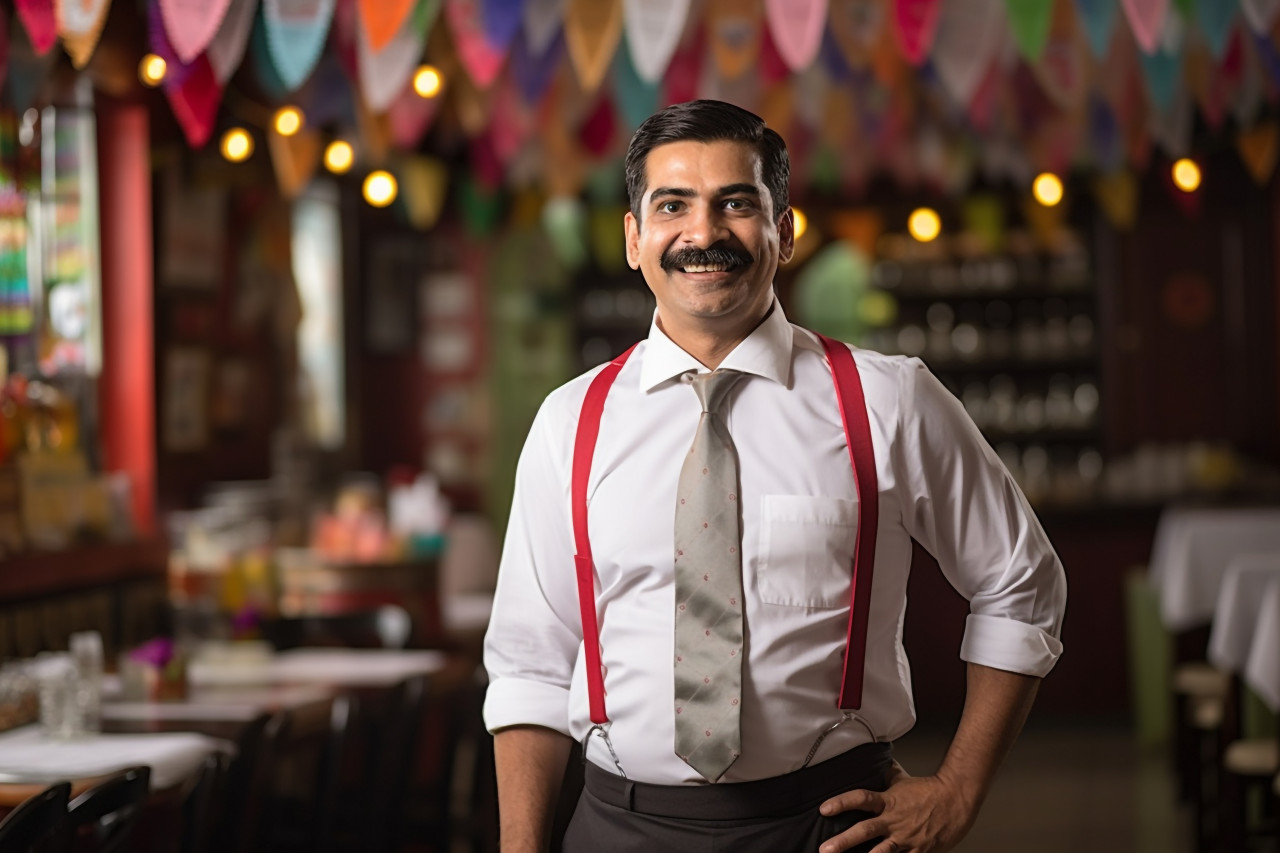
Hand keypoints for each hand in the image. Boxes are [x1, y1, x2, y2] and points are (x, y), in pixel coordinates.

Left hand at [817, 761, 978, 852]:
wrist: (957, 799)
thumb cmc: (930, 790)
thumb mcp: (903, 780)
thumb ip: (887, 776)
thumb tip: (876, 763)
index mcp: (889, 801)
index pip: (860, 799)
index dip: (841, 803)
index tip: (824, 808)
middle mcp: (894, 821)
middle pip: (865, 830)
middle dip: (843, 841)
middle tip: (825, 849)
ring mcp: (906, 839)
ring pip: (882, 852)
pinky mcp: (919, 852)